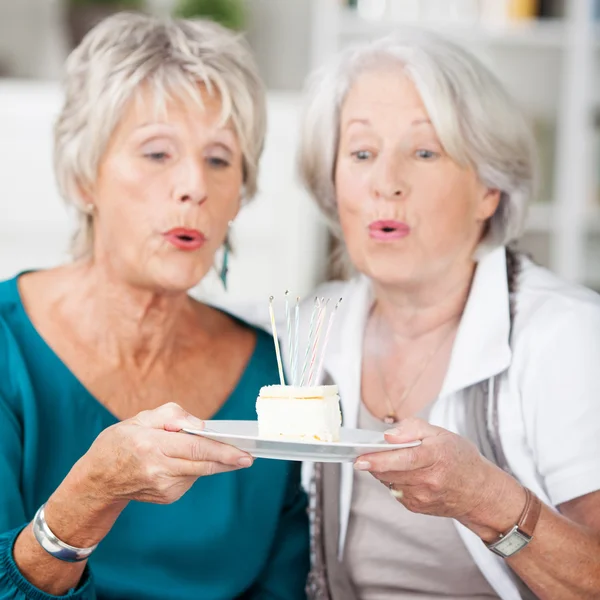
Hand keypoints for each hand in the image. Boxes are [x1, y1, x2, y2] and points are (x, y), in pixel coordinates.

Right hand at [76, 402, 253, 506]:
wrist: (97, 480)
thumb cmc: (120, 443)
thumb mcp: (141, 418)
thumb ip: (173, 415)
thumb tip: (201, 425)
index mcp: (152, 445)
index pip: (195, 448)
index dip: (222, 451)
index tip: (244, 454)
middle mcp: (158, 469)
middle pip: (203, 464)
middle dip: (228, 460)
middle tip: (248, 456)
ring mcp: (163, 487)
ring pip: (199, 471)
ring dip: (208, 460)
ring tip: (201, 449)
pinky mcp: (167, 497)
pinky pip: (190, 478)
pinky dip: (192, 467)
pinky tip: (180, 461)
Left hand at [354, 417, 520, 530]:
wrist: (479, 491)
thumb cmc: (459, 458)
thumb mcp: (440, 433)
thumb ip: (412, 428)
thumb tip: (388, 435)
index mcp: (436, 456)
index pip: (403, 459)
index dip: (379, 459)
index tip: (360, 459)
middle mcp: (430, 480)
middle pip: (390, 471)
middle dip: (375, 462)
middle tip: (365, 454)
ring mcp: (423, 496)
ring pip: (389, 481)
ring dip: (383, 470)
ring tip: (390, 460)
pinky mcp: (417, 507)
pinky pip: (395, 490)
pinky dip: (393, 480)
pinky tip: (404, 474)